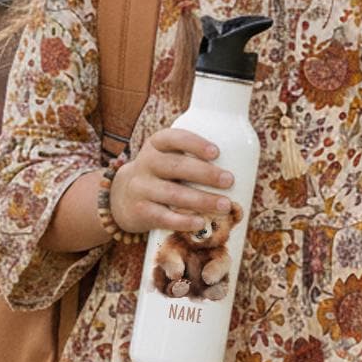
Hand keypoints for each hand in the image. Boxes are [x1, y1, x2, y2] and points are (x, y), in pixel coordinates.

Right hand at [110, 129, 233, 234]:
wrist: (120, 197)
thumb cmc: (158, 175)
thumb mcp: (165, 157)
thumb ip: (190, 158)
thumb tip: (241, 166)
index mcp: (155, 145)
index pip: (173, 138)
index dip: (195, 144)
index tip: (216, 152)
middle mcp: (146, 164)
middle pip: (176, 166)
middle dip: (206, 173)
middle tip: (229, 180)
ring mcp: (141, 188)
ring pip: (173, 193)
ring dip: (201, 200)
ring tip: (225, 206)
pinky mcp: (140, 211)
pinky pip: (163, 216)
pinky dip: (183, 220)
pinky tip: (200, 223)